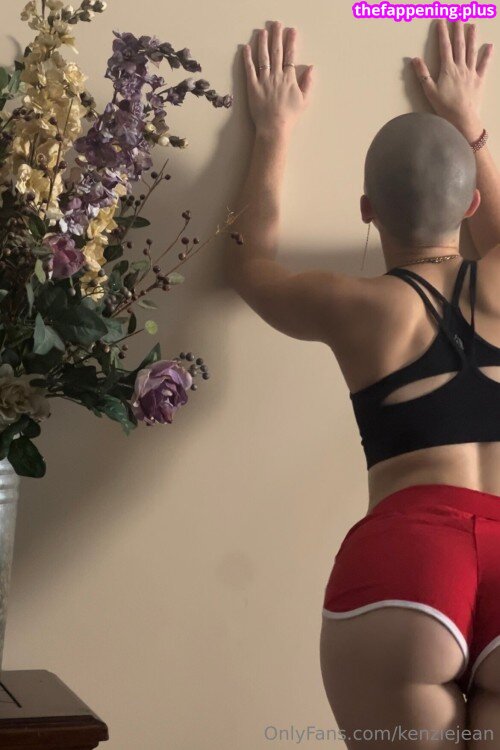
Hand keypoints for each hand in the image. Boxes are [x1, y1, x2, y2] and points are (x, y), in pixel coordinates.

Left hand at [242, 21, 313, 138]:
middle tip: (276, 24)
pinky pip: (250, 69)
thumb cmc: (290, 116)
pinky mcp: (252, 87)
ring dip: (263, 43)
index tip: (291, 31)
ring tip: (262, 32)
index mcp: (289, 78)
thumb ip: (308, 82)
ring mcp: (264, 80)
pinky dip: (247, 58)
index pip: (290, 56)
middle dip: (277, 36)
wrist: (274, 127)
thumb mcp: (304, 100)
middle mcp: (276, 76)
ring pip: (263, 57)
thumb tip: (312, 67)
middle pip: (276, 52)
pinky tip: (246, 48)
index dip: (291, 42)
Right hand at [412, 19, 493, 140]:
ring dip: (472, 37)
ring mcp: (471, 73)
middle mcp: (460, 67)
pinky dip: (487, 55)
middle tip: (458, 17)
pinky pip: (484, 65)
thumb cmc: (445, 107)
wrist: (462, 118)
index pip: (444, 47)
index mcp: (448, 69)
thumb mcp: (429, 91)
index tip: (441, 22)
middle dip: (458, 30)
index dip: (442, 33)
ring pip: (472, 51)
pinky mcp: (479, 80)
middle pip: (459, 45)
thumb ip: (423, 74)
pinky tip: (489, 46)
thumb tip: (414, 60)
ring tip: (472, 25)